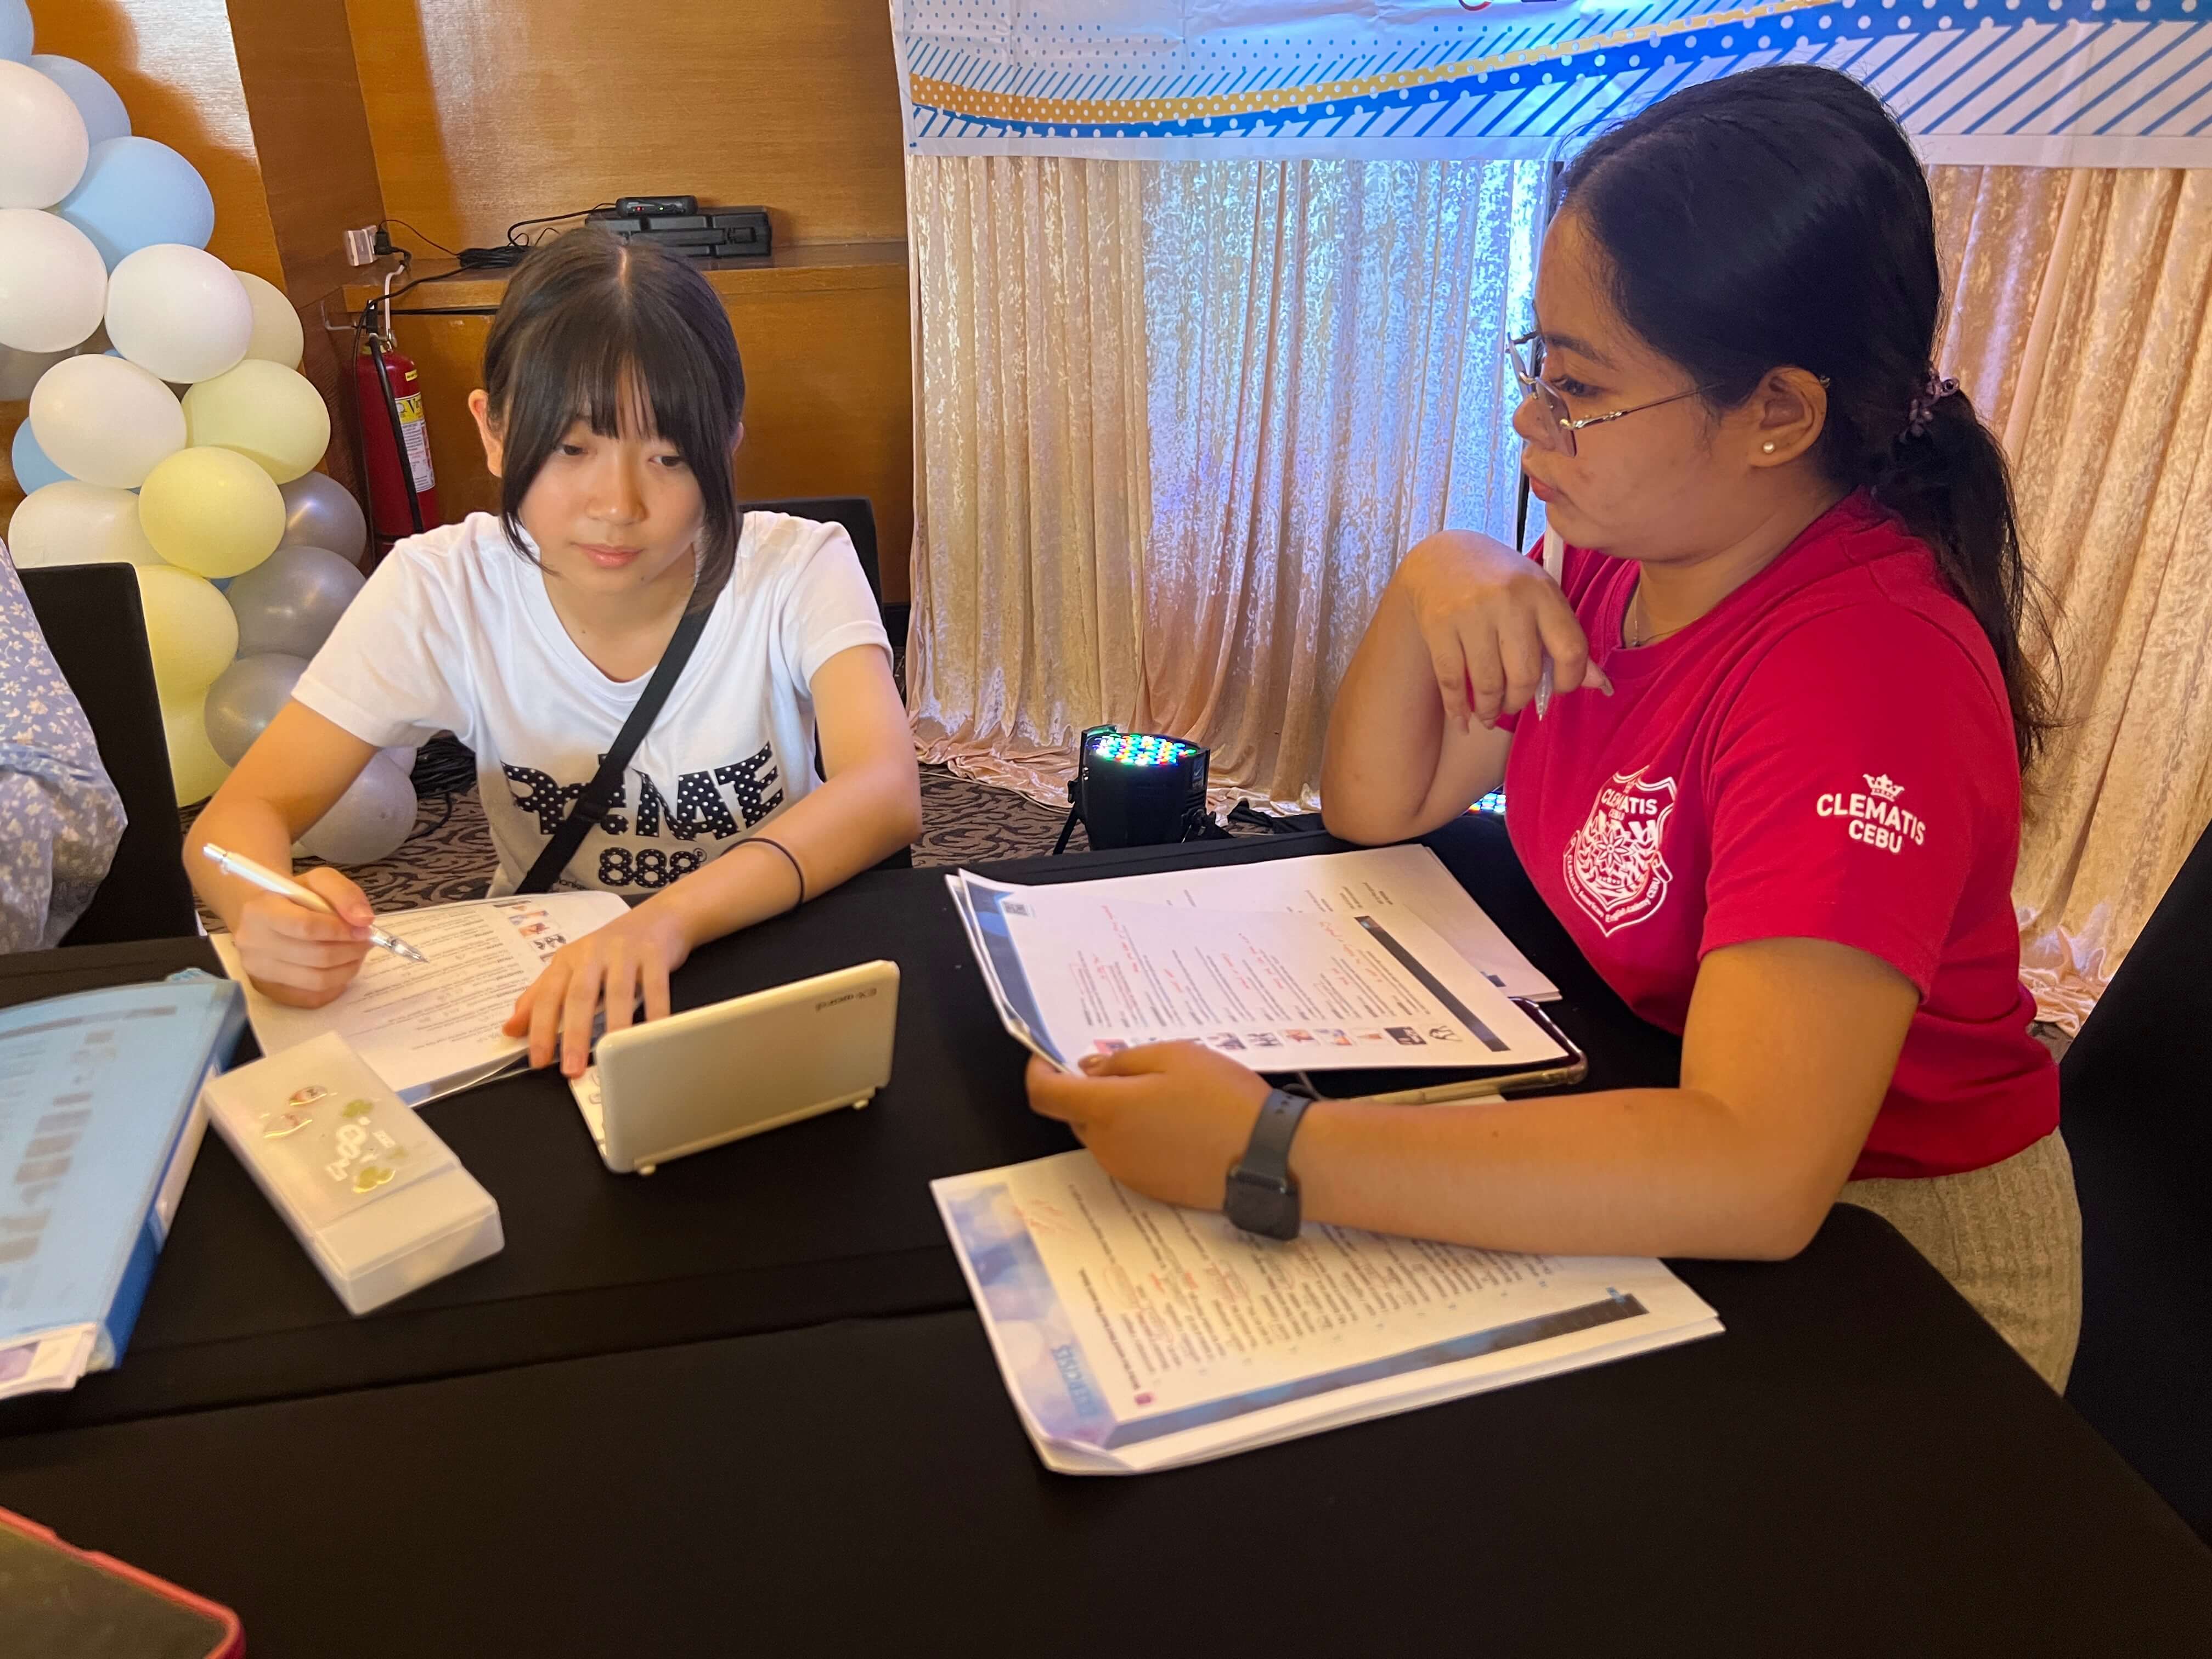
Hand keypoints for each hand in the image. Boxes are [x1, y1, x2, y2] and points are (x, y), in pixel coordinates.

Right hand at [233, 867, 374, 1007]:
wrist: (267, 915)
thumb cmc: (296, 897)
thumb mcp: (320, 881)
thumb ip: (344, 894)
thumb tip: (364, 920)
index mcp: (260, 911)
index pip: (306, 927)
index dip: (341, 930)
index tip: (363, 929)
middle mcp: (251, 943)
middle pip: (315, 957)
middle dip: (351, 950)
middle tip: (366, 942)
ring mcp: (257, 970)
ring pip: (316, 981)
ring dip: (347, 969)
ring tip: (356, 954)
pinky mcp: (267, 990)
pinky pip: (312, 998)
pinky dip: (336, 985)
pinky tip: (341, 968)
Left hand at [503, 902, 692, 1077]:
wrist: (658, 918)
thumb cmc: (610, 951)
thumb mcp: (571, 968)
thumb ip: (541, 997)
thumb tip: (510, 1029)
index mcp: (567, 960)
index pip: (548, 996)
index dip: (541, 1029)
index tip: (539, 1061)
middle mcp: (593, 953)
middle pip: (580, 995)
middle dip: (574, 1034)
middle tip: (572, 1069)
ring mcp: (625, 952)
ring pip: (617, 992)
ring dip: (613, 1027)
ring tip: (612, 1056)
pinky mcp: (655, 954)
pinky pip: (655, 987)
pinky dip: (655, 1012)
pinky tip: (651, 1035)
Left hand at [1026, 1042, 1272, 1210]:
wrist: (1270, 1156)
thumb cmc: (1224, 1099)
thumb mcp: (1173, 1056)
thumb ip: (1121, 1062)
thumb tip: (1089, 1069)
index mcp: (1106, 1110)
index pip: (1045, 1095)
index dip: (1039, 1072)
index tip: (1047, 1058)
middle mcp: (1108, 1147)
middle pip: (1076, 1115)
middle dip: (1089, 1090)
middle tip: (1131, 1068)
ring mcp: (1128, 1172)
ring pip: (1103, 1135)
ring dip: (1116, 1114)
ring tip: (1165, 1094)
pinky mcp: (1151, 1188)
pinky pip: (1128, 1155)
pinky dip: (1138, 1136)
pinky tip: (1177, 1123)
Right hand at [1398, 530, 1604, 728]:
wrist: (1441, 556)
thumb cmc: (1499, 581)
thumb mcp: (1538, 597)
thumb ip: (1565, 638)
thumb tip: (1599, 684)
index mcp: (1542, 592)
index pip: (1570, 650)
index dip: (1569, 681)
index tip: (1556, 689)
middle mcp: (1509, 600)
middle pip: (1525, 674)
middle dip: (1519, 701)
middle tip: (1513, 705)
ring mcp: (1471, 612)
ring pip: (1488, 683)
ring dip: (1489, 710)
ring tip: (1489, 714)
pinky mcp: (1438, 624)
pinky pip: (1452, 680)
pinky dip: (1458, 708)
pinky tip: (1463, 717)